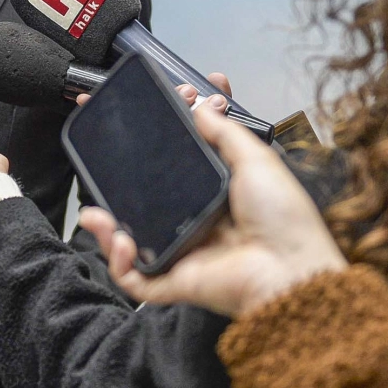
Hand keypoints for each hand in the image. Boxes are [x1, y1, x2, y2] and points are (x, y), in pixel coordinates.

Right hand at [77, 93, 344, 318]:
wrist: (292, 269)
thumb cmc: (285, 218)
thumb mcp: (256, 159)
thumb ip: (225, 131)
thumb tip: (198, 106)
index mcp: (215, 194)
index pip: (171, 168)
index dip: (148, 146)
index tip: (132, 118)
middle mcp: (195, 222)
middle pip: (143, 202)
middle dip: (114, 183)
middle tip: (96, 152)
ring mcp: (182, 252)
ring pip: (130, 240)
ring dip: (106, 227)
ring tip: (95, 213)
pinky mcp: (175, 280)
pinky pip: (135, 278)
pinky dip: (118, 262)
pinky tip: (121, 240)